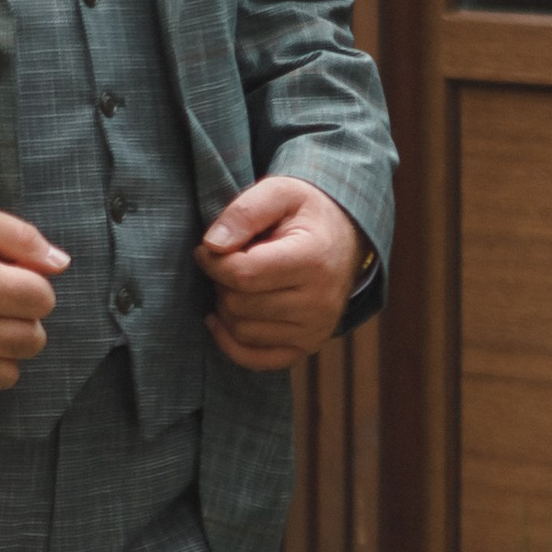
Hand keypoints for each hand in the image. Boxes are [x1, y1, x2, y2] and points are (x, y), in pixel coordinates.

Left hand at [199, 176, 365, 370]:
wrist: (344, 236)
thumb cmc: (305, 213)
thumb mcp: (279, 192)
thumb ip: (244, 212)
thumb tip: (212, 245)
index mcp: (313, 260)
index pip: (243, 274)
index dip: (212, 262)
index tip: (206, 248)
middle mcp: (319, 302)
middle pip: (239, 304)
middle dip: (221, 282)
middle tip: (227, 263)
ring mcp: (316, 330)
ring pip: (242, 331)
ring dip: (226, 307)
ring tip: (237, 282)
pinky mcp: (307, 346)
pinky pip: (255, 359)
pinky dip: (230, 343)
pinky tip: (222, 318)